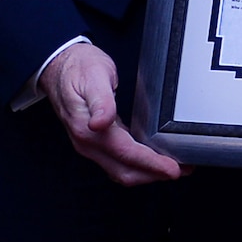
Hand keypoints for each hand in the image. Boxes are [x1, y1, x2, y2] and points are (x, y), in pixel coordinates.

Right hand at [38, 42, 184, 185]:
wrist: (59, 66)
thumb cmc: (78, 68)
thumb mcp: (94, 76)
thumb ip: (100, 101)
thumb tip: (100, 123)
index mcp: (87, 128)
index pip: (125, 153)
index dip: (150, 164)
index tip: (172, 169)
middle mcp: (87, 142)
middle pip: (124, 171)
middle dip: (154, 174)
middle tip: (182, 170)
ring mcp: (90, 144)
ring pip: (120, 170)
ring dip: (147, 173)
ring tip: (173, 168)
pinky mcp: (95, 142)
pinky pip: (117, 161)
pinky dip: (137, 165)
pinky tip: (152, 159)